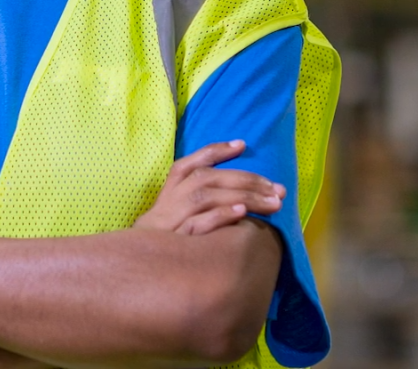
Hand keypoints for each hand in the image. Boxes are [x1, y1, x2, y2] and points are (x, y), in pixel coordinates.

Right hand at [134, 140, 284, 235]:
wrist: (139, 272)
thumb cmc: (166, 241)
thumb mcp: (176, 215)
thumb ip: (200, 199)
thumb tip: (241, 196)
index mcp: (169, 190)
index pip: (190, 163)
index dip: (215, 151)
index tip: (242, 144)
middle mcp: (169, 200)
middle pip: (207, 179)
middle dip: (246, 180)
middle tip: (277, 189)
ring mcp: (170, 220)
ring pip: (206, 197)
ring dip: (242, 196)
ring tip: (271, 202)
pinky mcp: (174, 242)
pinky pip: (198, 224)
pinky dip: (220, 215)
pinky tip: (242, 214)